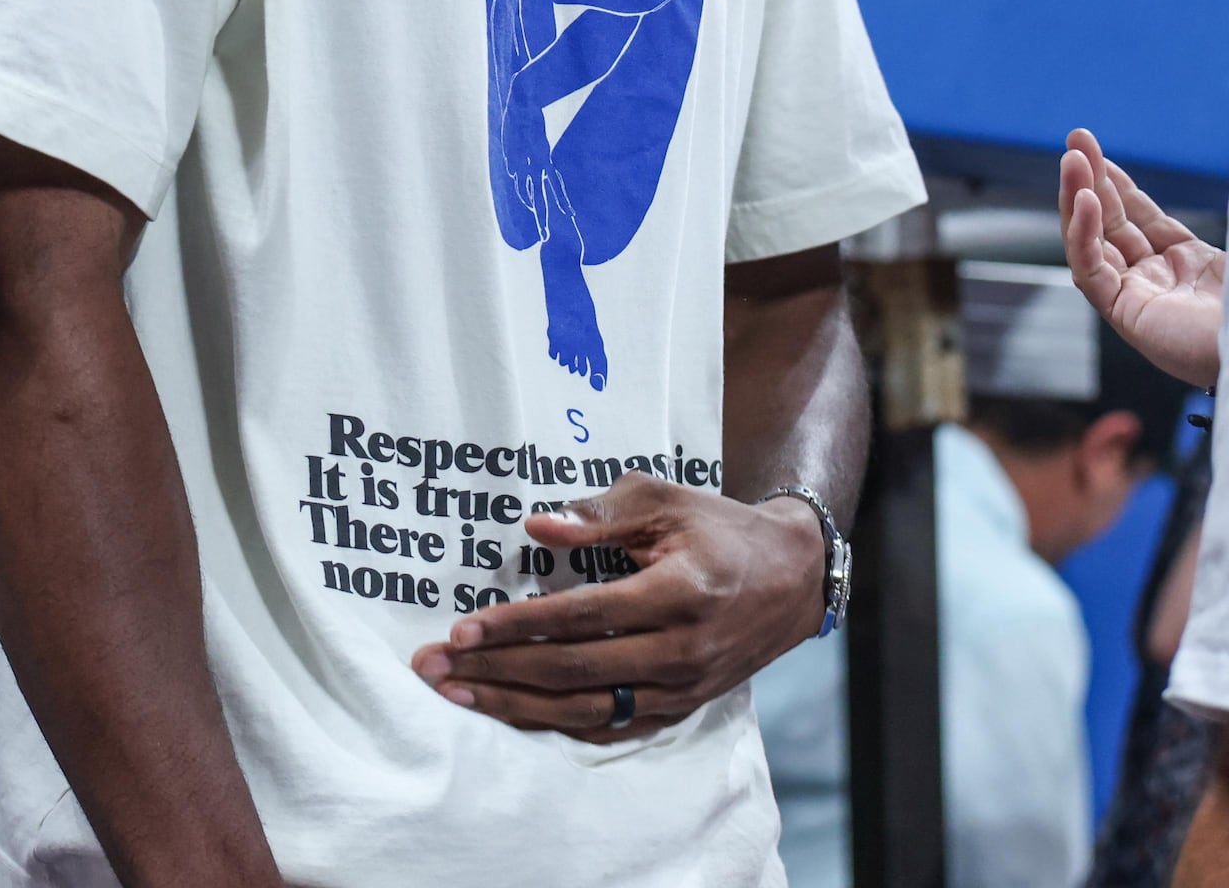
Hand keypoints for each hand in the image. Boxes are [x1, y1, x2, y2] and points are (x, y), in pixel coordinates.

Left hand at [411, 474, 823, 740]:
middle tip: (434, 667)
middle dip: (494, 672)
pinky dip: (558, 724)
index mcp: (676, 593)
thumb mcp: (668, 501)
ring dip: (513, 706)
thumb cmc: (723, 529)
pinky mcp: (680, 706)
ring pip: (583, 709)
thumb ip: (601, 515)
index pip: (580, 618)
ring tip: (458, 695)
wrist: (794, 578)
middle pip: (570, 672)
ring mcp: (680, 687)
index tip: (461, 629)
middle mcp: (678, 650)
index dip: (517, 626)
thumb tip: (536, 528)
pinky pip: (610, 727)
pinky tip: (514, 714)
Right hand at [1060, 127, 1224, 390]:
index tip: (1099, 151)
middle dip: (1092, 180)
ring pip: (1093, 243)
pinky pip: (1092, 272)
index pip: (1140, 218)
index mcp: (1186, 265)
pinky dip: (1083, 236)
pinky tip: (1084, 201)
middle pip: (1112, 224)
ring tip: (1072, 159)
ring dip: (1079, 198)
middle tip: (1077, 139)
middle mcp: (1158, 281)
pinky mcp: (1127, 316)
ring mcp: (1141, 298)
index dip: (1119, 183)